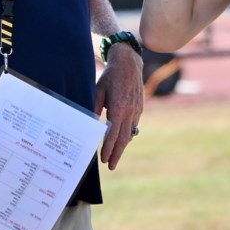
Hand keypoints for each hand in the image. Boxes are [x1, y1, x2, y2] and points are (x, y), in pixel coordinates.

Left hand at [94, 45, 143, 170]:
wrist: (129, 63)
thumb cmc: (110, 76)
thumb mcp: (98, 90)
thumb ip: (94, 108)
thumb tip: (89, 124)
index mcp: (118, 108)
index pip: (113, 134)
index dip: (108, 148)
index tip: (104, 159)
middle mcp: (130, 111)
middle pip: (123, 138)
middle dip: (117, 153)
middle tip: (111, 166)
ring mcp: (137, 110)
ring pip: (129, 133)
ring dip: (122, 145)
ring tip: (114, 156)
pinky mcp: (140, 108)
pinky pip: (133, 125)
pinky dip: (127, 134)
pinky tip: (122, 140)